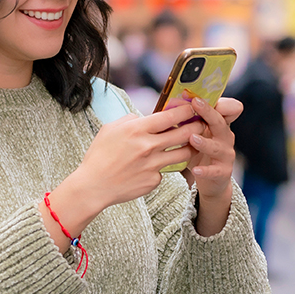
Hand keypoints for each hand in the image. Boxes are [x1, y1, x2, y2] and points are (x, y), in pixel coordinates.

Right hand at [42, 106, 199, 245]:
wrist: (93, 186)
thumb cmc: (99, 156)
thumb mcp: (110, 129)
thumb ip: (130, 120)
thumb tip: (144, 117)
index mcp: (137, 129)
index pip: (171, 116)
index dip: (186, 110)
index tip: (193, 107)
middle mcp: (148, 146)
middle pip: (185, 134)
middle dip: (197, 126)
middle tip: (201, 124)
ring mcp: (153, 165)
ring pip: (183, 153)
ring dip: (189, 147)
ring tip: (188, 144)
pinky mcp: (154, 180)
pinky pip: (166, 171)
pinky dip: (163, 167)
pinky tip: (152, 168)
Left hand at [179, 96, 237, 195]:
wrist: (211, 180)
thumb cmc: (199, 153)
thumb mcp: (194, 134)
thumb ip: (186, 122)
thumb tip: (168, 105)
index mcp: (218, 125)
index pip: (225, 108)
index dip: (214, 101)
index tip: (196, 95)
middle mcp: (225, 137)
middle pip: (220, 122)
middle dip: (208, 112)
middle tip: (196, 104)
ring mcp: (226, 154)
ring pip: (217, 146)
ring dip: (205, 142)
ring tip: (192, 138)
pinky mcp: (223, 172)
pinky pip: (215, 171)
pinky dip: (205, 170)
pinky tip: (195, 170)